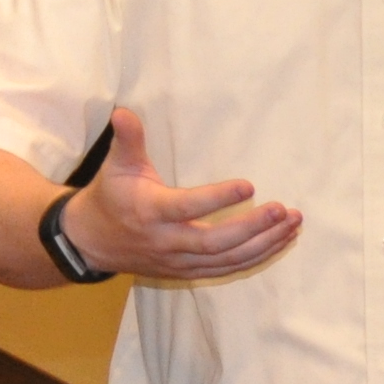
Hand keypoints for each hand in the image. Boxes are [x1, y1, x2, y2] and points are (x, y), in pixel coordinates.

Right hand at [64, 106, 299, 279]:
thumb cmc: (110, 196)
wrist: (91, 242)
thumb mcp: (115, 165)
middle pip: (215, 243)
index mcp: (151, 212)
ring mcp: (178, 262)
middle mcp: (167, 242)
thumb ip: (127, 139)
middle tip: (283, 210)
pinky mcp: (187, 272)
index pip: (188, 208)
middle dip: (253, 228)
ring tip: (292, 224)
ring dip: (263, 244)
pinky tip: (280, 241)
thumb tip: (124, 111)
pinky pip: (227, 269)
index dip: (218, 200)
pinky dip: (256, 258)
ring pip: (227, 260)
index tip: (249, 185)